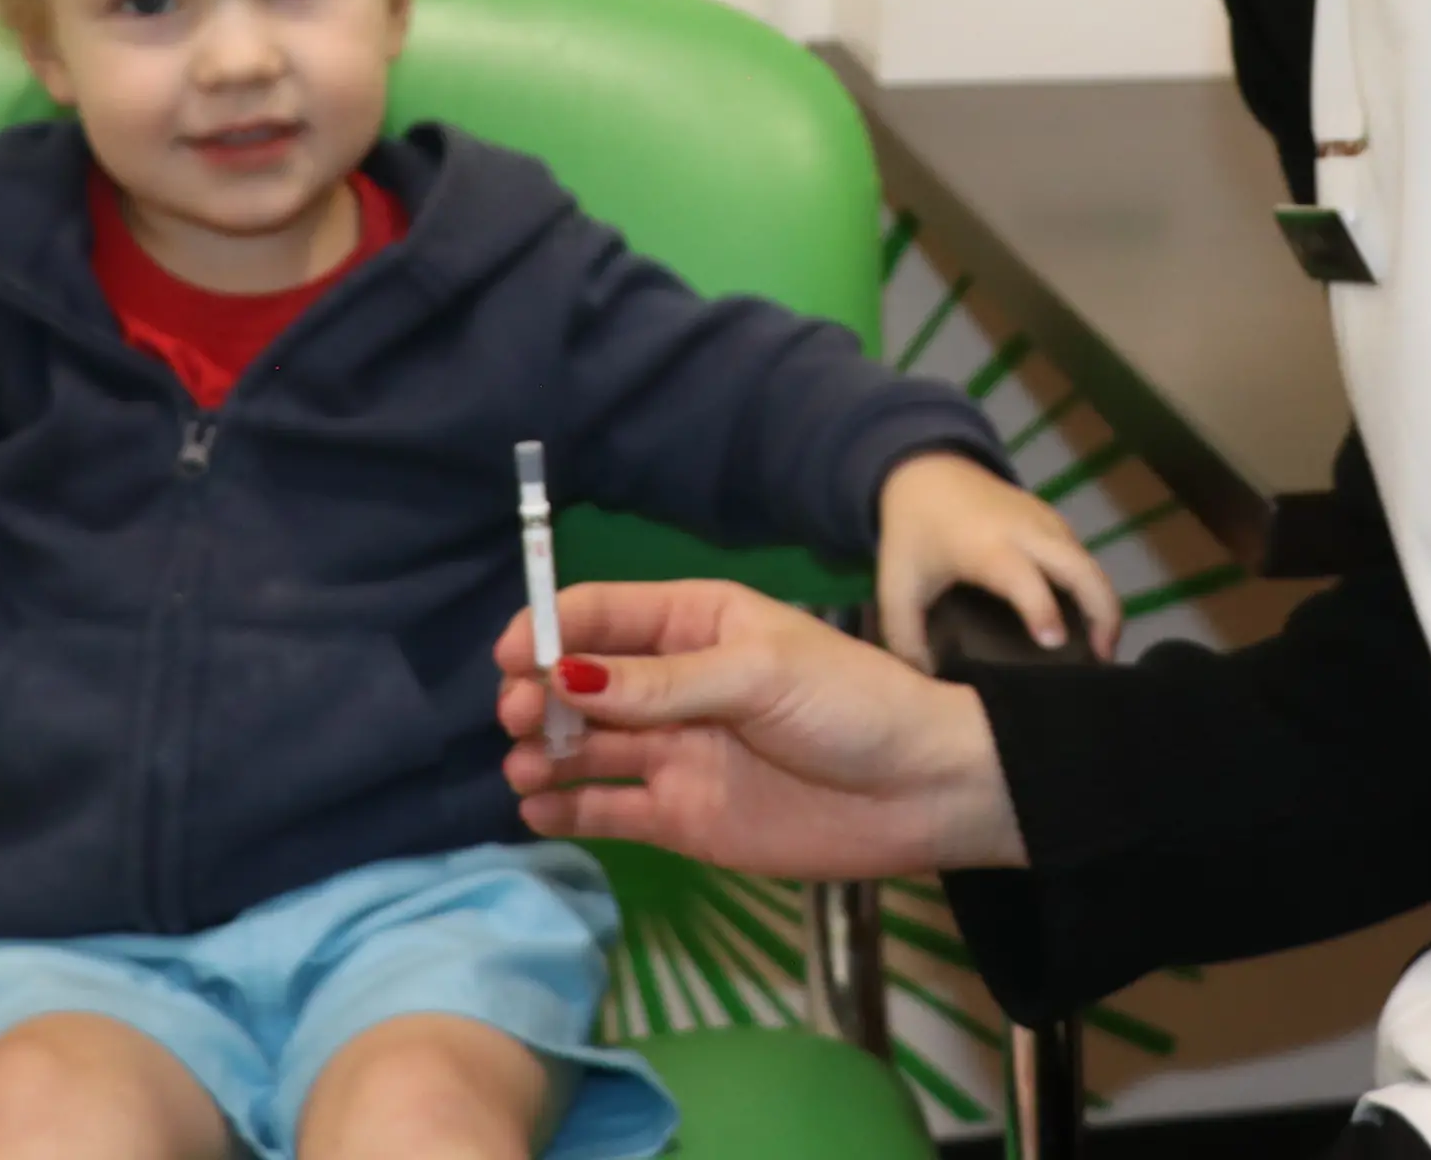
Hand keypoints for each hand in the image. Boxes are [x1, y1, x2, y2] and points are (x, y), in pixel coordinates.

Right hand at [496, 577, 1025, 875]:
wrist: (921, 791)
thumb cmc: (850, 706)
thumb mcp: (759, 674)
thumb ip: (663, 683)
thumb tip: (567, 676)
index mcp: (696, 622)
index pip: (603, 614)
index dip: (550, 629)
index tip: (510, 656)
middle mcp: (673, 683)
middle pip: (581, 682)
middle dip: (537, 694)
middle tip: (517, 718)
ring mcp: (673, 751)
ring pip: (585, 745)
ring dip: (544, 751)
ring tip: (525, 767)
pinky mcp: (680, 816)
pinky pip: (607, 809)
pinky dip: (566, 808)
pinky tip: (538, 808)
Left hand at [874, 451, 1122, 664]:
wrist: (927, 472)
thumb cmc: (912, 534)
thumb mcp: (896, 586)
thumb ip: (905, 639)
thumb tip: (927, 689)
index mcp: (984, 548)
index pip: (1024, 578)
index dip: (1042, 610)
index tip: (1055, 644)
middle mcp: (1025, 532)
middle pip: (1080, 569)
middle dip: (1102, 613)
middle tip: (1103, 661)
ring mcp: (1045, 522)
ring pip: (1089, 564)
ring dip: (1104, 604)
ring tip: (1101, 651)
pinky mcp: (1053, 521)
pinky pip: (1083, 556)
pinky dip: (1093, 589)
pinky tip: (1086, 622)